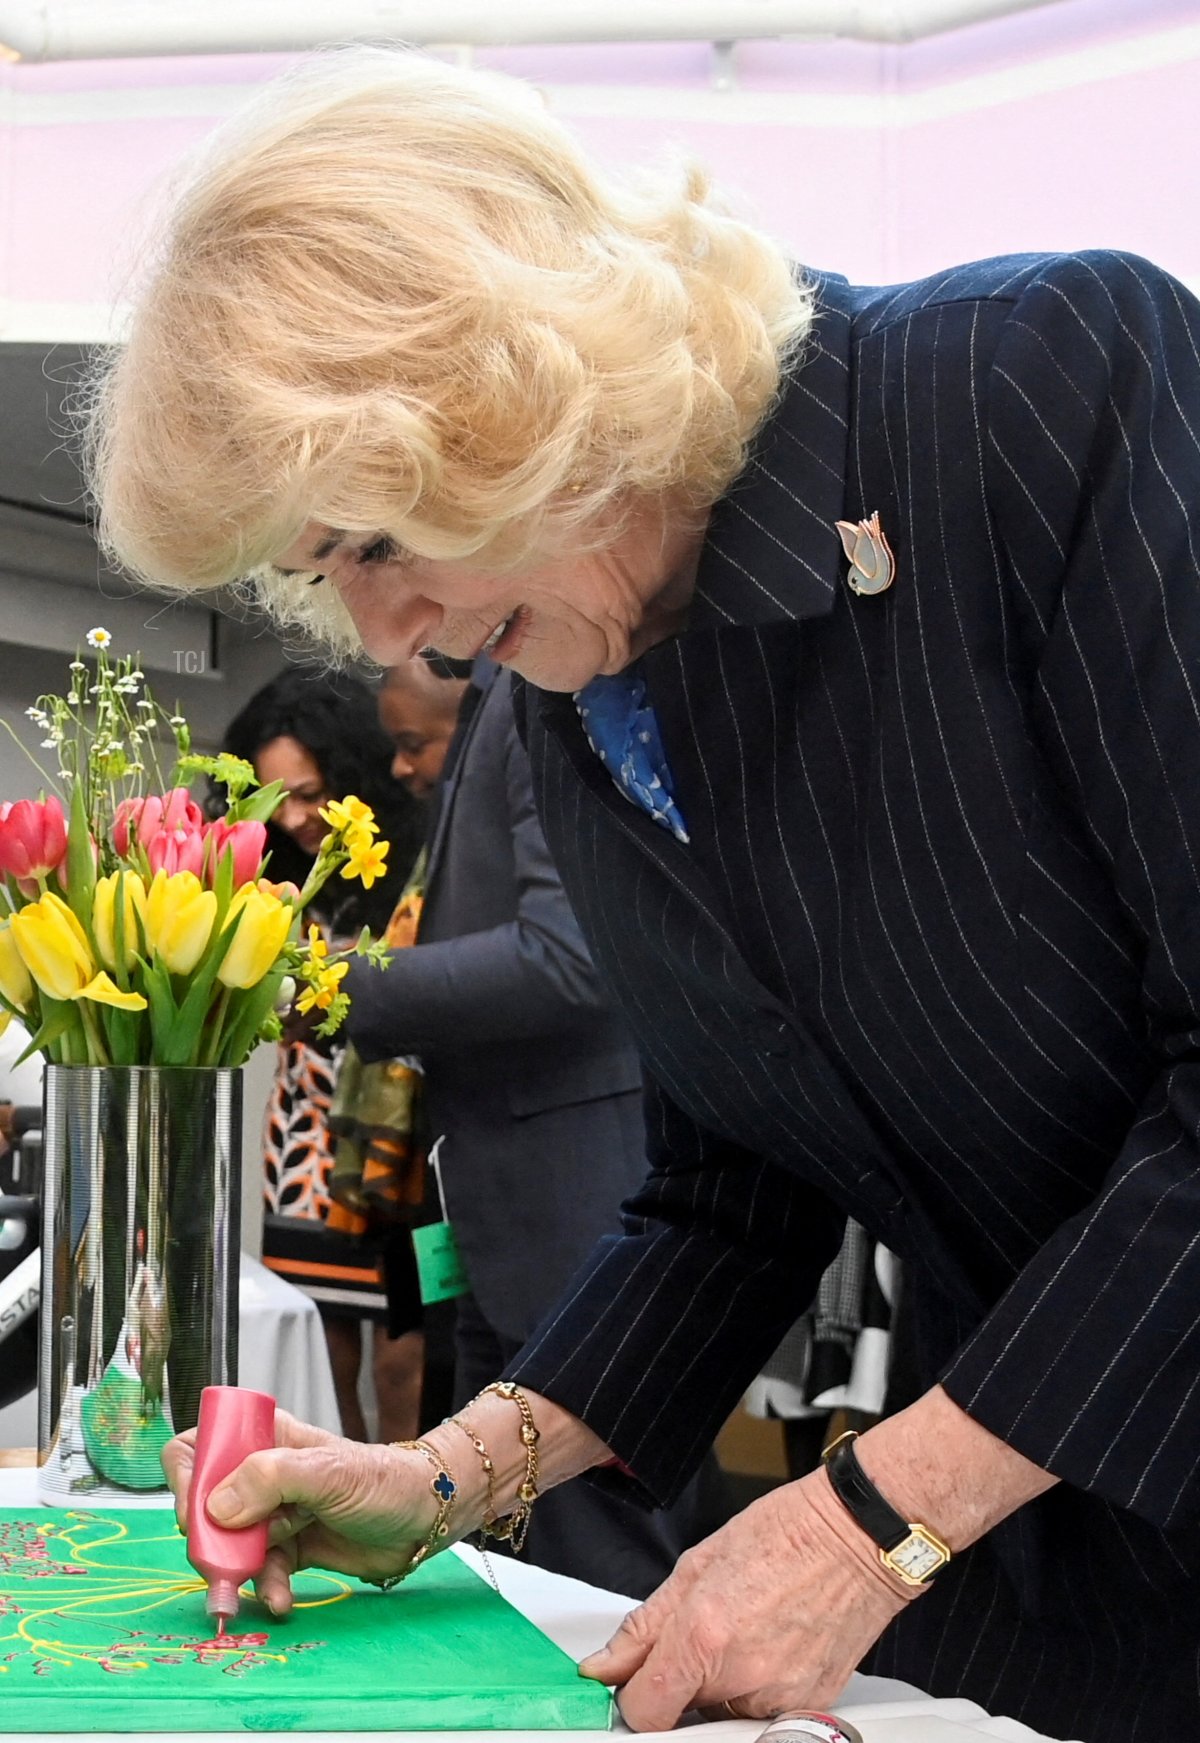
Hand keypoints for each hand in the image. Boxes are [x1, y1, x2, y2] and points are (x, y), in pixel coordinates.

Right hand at [162, 1409, 441, 1616]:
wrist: (424, 1520)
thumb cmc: (381, 1479)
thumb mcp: (327, 1471)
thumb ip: (271, 1478)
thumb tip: (217, 1508)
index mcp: (265, 1438)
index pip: (199, 1447)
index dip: (186, 1479)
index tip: (195, 1516)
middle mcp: (262, 1474)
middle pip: (205, 1505)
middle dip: (208, 1541)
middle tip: (218, 1567)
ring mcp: (273, 1514)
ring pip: (229, 1545)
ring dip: (234, 1573)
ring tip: (249, 1594)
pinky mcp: (289, 1549)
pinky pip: (260, 1572)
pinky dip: (265, 1589)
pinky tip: (280, 1600)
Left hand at [578, 1466, 914, 1729]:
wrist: (857, 1536)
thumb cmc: (786, 1535)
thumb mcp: (697, 1564)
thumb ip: (645, 1626)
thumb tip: (606, 1664)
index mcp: (704, 1636)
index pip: (644, 1711)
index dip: (632, 1695)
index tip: (633, 1681)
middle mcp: (742, 1677)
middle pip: (685, 1712)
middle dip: (681, 1683)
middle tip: (700, 1638)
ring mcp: (779, 1698)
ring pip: (724, 1714)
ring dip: (720, 1686)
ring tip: (743, 1631)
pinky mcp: (809, 1707)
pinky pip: (763, 1713)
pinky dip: (757, 1687)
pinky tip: (771, 1641)